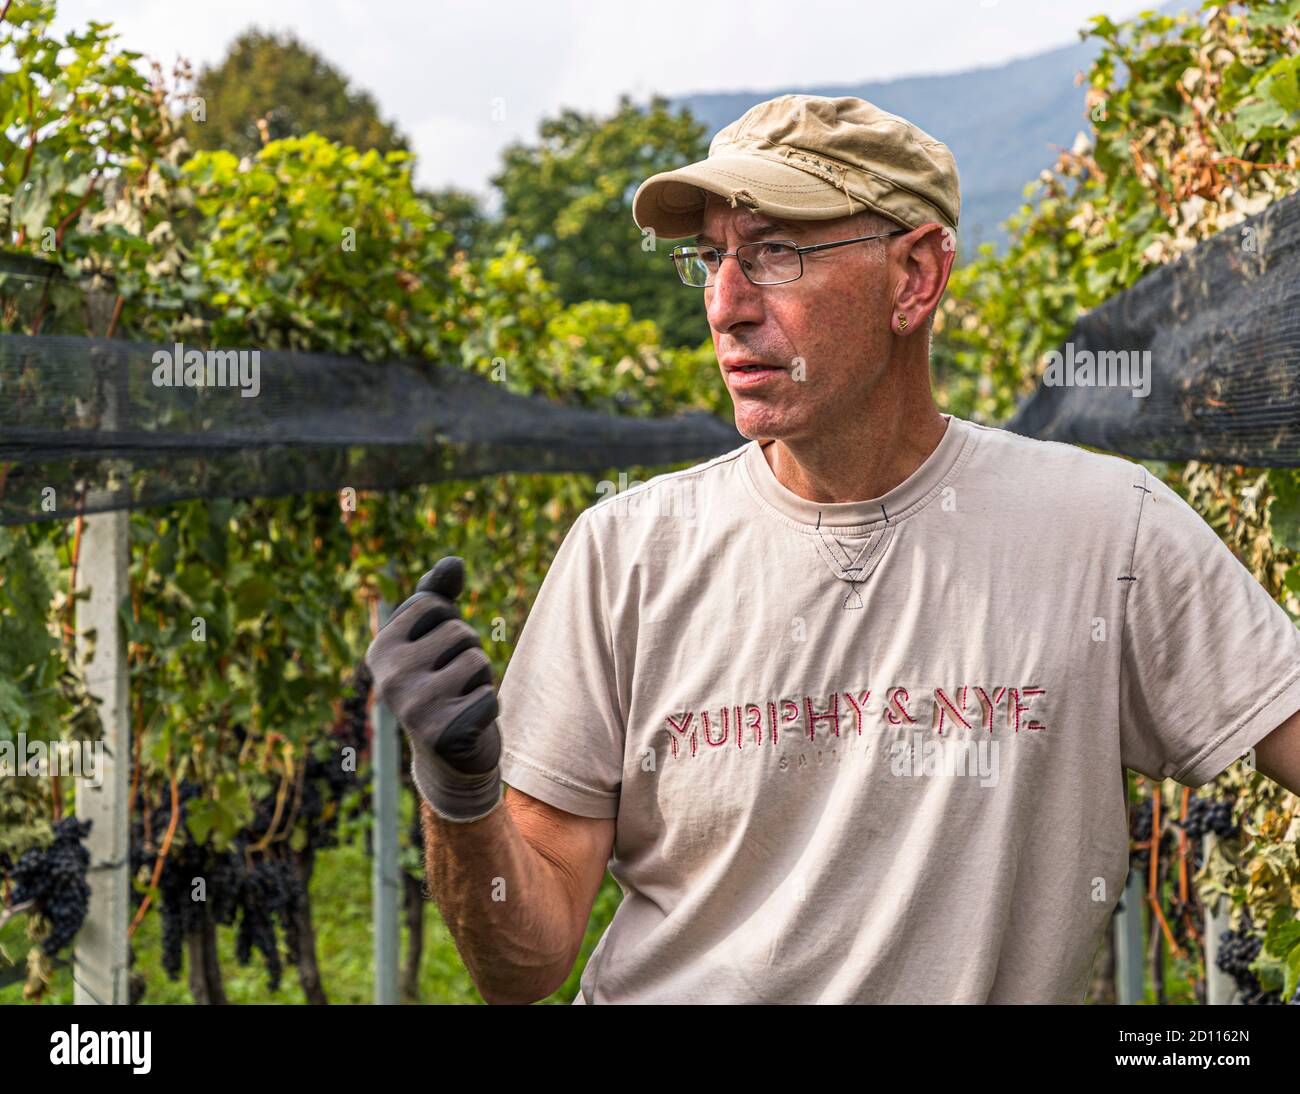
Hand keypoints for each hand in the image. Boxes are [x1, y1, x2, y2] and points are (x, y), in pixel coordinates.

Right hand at [366, 557, 502, 821]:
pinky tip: (468, 723)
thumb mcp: (435, 635)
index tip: (437, 653)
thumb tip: (454, 561)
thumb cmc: (443, 682)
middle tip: (453, 683)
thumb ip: (439, 595)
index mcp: (380, 649)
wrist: (448, 756)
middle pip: (459, 632)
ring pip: (477, 661)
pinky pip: (488, 696)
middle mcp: (387, 678)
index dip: (450, 623)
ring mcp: (413, 709)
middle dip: (469, 652)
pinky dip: (487, 707)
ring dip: (481, 679)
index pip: (435, 603)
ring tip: (460, 699)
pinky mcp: (442, 735)